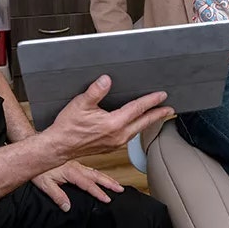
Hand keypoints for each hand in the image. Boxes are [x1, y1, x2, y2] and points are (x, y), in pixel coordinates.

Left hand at [32, 160, 123, 210]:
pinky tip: (100, 176)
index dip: (98, 192)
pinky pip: (90, 169)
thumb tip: (67, 207)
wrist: (34, 153)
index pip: (88, 184)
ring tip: (116, 183)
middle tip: (120, 189)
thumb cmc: (38, 168)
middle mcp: (76, 167)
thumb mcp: (45, 184)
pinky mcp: (74, 163)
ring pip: (95, 171)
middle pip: (97, 175)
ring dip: (106, 178)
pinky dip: (98, 173)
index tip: (107, 199)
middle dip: (109, 183)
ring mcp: (76, 164)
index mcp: (71, 172)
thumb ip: (57, 196)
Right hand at [47, 75, 173, 159]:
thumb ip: (95, 91)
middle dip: (157, 115)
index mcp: (113, 124)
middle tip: (169, 109)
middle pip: (143, 123)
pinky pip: (129, 137)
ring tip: (156, 116)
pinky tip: (136, 125)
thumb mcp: (80, 104)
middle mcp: (117, 136)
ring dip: (148, 122)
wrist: (58, 146)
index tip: (162, 96)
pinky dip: (137, 129)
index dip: (151, 101)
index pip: (138, 109)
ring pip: (137, 131)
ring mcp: (115, 143)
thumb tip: (106, 80)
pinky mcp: (110, 147)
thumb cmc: (68, 126)